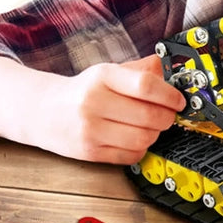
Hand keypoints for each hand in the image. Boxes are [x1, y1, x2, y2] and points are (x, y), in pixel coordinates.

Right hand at [51, 54, 184, 162]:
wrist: (42, 111)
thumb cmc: (83, 91)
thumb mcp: (108, 72)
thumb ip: (140, 69)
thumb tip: (170, 67)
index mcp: (103, 76)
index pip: (145, 85)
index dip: (170, 95)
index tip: (179, 100)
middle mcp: (94, 101)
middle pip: (148, 115)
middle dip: (167, 117)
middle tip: (169, 115)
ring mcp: (91, 129)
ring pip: (142, 138)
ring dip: (155, 134)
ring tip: (151, 127)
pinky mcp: (89, 152)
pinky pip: (130, 155)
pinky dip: (140, 149)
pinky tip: (134, 139)